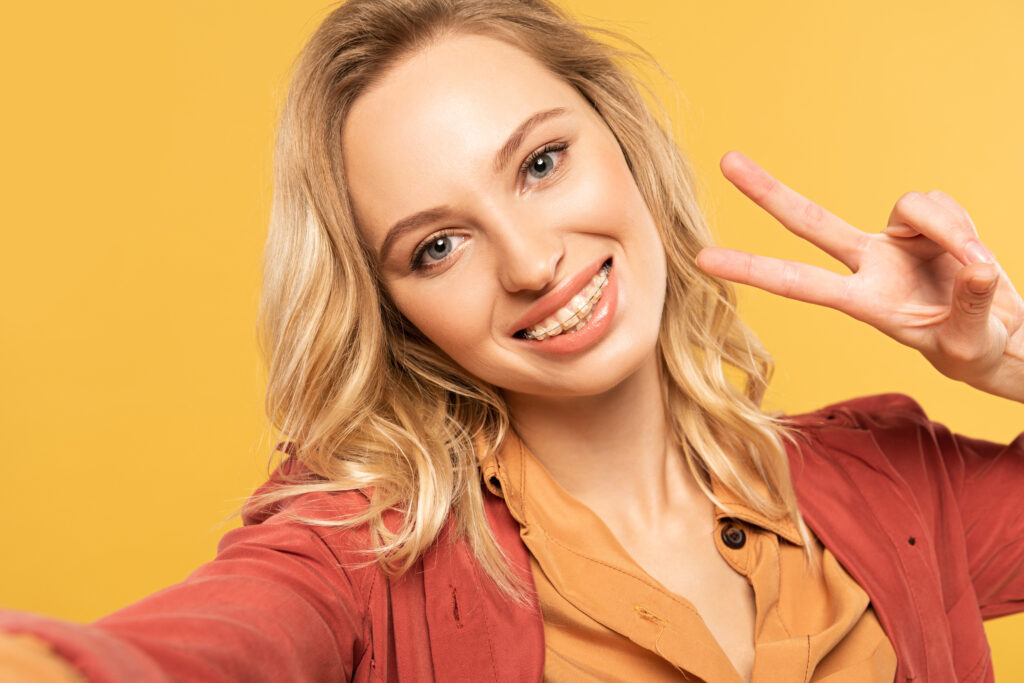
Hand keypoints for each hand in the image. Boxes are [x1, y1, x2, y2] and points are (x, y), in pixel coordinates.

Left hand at [697, 151, 1023, 402]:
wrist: (999, 334)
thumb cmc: (973, 347)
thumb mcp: (970, 341)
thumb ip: (973, 306)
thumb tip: (978, 269)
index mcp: (864, 303)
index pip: (798, 284)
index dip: (752, 270)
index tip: (702, 261)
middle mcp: (870, 264)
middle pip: (811, 222)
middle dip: (768, 192)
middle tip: (726, 160)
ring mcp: (895, 242)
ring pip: (912, 205)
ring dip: (951, 229)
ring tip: (976, 266)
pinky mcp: (926, 224)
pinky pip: (943, 206)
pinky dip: (965, 226)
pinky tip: (974, 254)